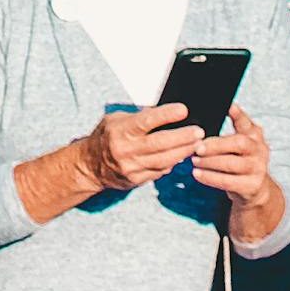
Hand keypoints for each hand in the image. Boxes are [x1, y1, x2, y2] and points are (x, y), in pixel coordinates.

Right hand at [75, 103, 204, 190]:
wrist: (89, 166)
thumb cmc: (106, 137)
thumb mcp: (116, 119)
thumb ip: (138, 116)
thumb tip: (165, 113)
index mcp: (120, 131)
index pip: (146, 121)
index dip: (166, 115)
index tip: (183, 110)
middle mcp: (125, 150)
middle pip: (160, 144)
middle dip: (183, 138)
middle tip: (199, 132)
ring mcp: (131, 167)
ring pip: (164, 161)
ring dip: (183, 152)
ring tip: (197, 144)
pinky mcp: (136, 180)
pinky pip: (159, 172)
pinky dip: (172, 164)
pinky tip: (182, 156)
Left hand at [192, 105, 277, 206]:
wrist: (255, 189)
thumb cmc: (239, 161)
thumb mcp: (237, 144)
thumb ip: (225, 133)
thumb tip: (199, 126)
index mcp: (254, 135)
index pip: (246, 122)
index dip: (238, 114)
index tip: (228, 106)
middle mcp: (259, 149)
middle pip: (238, 143)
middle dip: (215, 145)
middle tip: (197, 147)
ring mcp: (258, 168)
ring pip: (232, 164)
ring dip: (209, 162)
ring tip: (194, 161)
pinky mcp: (251, 185)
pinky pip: (228, 181)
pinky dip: (210, 178)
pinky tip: (198, 174)